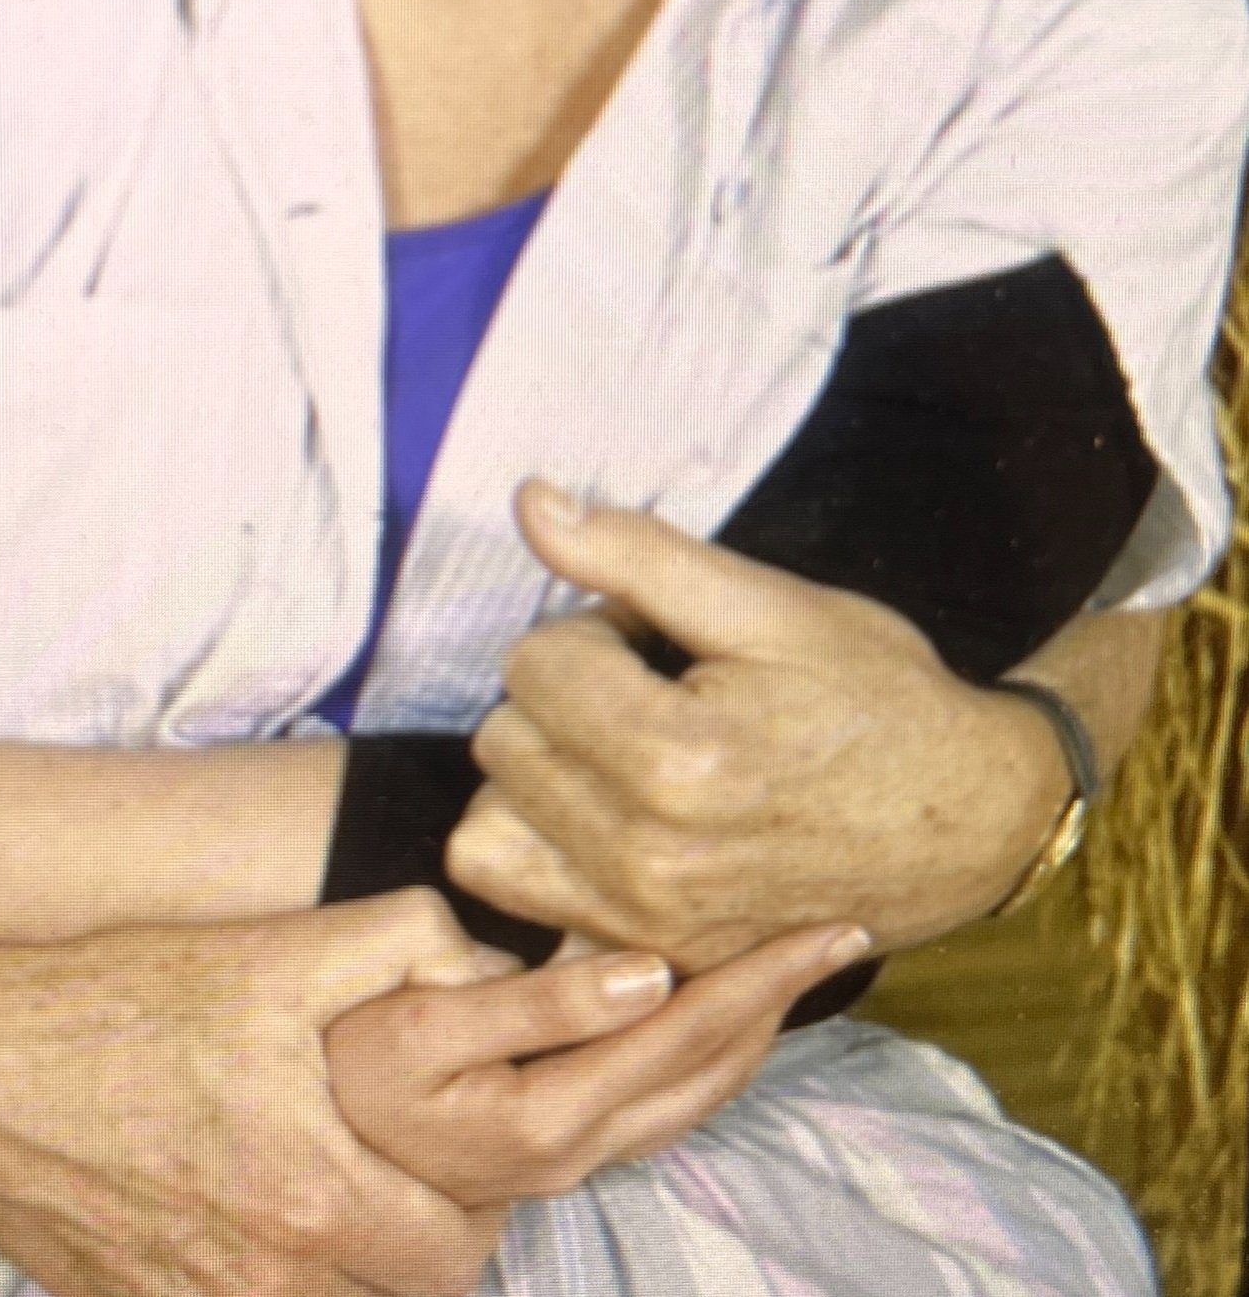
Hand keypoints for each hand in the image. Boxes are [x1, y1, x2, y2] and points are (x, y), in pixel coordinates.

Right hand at [0, 892, 516, 1296]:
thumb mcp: (272, 952)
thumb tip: (488, 963)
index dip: (470, 1206)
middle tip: (397, 1175)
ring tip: (325, 1193)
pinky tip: (244, 1216)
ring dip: (342, 1272)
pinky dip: (263, 1283)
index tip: (451, 1157)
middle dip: (414, 1246)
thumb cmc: (122, 1002)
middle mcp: (261, 1284)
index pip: (452, 1256)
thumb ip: (399, 946)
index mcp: (312, 1201)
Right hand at [328, 921, 871, 1202]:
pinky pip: (651, 1105)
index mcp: (550, 1117)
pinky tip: (706, 1020)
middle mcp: (568, 1154)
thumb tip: (645, 970)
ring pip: (688, 1100)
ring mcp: (554, 1162)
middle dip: (778, 1002)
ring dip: (748, 1033)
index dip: (766, 974)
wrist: (268, 1150)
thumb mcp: (414, 1021)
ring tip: (793, 970)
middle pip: (708, 1074)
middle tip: (840, 934)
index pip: (688, 1029)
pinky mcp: (532, 1152)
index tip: (833, 925)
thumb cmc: (324, 1067)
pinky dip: (702, 1056)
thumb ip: (531, 1001)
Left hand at [447, 487, 1071, 967]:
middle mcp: (648, 860)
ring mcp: (649, 926)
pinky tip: (606, 815)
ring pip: (488, 821)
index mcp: (677, 762)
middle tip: (655, 690)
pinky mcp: (654, 957)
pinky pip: (521, 894)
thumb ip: (637, 555)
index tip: (661, 638)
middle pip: (505, 737)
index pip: (533, 663)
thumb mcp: (770, 605)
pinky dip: (542, 848)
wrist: (973, 823)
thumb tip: (530, 504)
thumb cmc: (878, 699)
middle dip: (565, 695)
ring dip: (539, 773)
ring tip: (623, 752)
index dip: (594, 627)